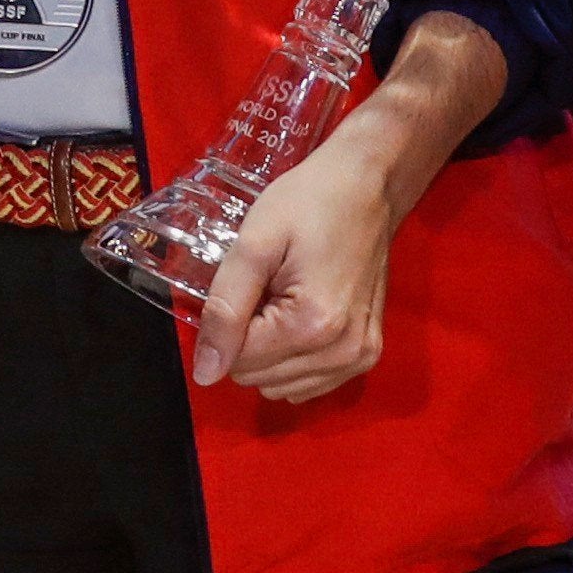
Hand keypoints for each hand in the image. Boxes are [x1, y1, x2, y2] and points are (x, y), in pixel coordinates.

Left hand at [191, 11, 507, 405]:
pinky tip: (300, 319)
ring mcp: (360, 358)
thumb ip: (224, 310)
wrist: (366, 185)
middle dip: (249, 339)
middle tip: (268, 288)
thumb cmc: (307, 203)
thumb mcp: (252, 245)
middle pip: (259, 378)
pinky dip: (293, 360)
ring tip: (285, 299)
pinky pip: (311, 384)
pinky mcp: (368, 356)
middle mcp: (342, 354)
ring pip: (281, 387)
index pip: (239, 362)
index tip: (250, 284)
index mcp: (312, 326)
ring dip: (270, 351)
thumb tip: (204, 374)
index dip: (228, 324)